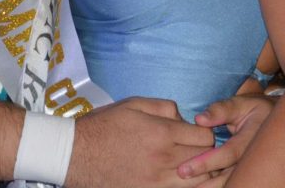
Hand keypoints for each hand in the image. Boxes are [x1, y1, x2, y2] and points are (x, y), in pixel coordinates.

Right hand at [67, 97, 214, 187]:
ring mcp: (158, 182)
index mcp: (162, 133)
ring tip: (195, 165)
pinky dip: (186, 185)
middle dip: (207, 152)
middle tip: (199, 148)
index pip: (205, 137)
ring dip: (201, 172)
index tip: (199, 132)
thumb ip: (164, 107)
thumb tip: (185, 119)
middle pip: (206, 159)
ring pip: (198, 181)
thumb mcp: (133, 104)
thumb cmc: (104, 126)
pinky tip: (180, 177)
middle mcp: (164, 159)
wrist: (76, 154)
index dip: (207, 132)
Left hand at [175, 94, 275, 179]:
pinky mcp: (249, 172)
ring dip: (212, 187)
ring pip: (233, 182)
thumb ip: (220, 110)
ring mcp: (253, 166)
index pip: (227, 154)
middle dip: (206, 183)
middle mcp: (254, 157)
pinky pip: (234, 181)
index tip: (184, 169)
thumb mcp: (240, 104)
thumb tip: (199, 119)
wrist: (277, 122)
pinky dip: (219, 185)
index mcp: (252, 138)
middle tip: (183, 180)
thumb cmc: (253, 110)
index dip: (206, 162)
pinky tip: (201, 186)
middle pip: (230, 175)